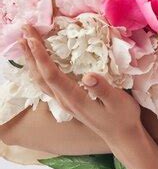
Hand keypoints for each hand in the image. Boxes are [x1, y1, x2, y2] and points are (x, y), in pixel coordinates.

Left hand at [19, 25, 142, 147]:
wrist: (122, 137)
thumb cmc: (122, 117)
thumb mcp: (118, 101)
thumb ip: (103, 89)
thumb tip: (88, 76)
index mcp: (75, 99)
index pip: (52, 75)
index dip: (41, 56)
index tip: (32, 39)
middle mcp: (65, 101)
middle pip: (40, 76)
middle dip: (30, 53)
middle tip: (24, 31)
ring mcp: (65, 102)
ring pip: (41, 80)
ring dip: (31, 61)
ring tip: (25, 43)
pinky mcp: (68, 101)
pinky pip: (47, 83)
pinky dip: (39, 68)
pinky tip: (39, 62)